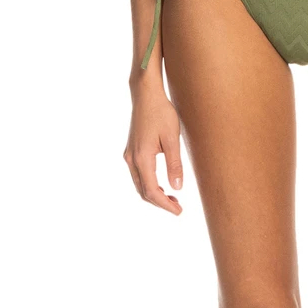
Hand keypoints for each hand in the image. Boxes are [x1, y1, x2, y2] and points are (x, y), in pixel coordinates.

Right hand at [124, 76, 184, 213]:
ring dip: (154, 194)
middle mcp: (131, 159)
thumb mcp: (173, 138)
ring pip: (139, 184)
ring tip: (173, 198)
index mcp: (142, 158)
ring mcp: (129, 155)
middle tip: (178, 207)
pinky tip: (162, 183)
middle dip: (160, 202)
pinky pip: (138, 175)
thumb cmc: (161, 113)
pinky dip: (149, 184)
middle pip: (143, 191)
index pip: (152, 191)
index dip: (165, 205)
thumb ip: (175, 164)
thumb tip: (177, 188)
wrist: (146, 95)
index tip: (179, 211)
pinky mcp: (131, 151)